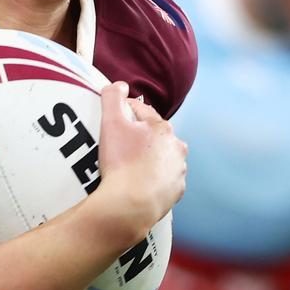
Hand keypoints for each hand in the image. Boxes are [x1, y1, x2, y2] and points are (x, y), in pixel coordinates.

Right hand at [91, 82, 187, 241]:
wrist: (130, 204)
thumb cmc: (121, 163)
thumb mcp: (110, 123)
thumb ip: (113, 97)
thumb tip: (119, 85)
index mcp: (162, 128)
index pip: (141, 111)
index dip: (124, 112)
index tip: (112, 119)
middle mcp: (176, 147)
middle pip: (153, 135)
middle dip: (138, 136)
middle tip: (117, 146)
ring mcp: (178, 170)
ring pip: (160, 157)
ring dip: (148, 157)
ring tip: (127, 166)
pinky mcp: (176, 190)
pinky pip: (163, 179)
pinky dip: (152, 178)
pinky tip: (137, 183)